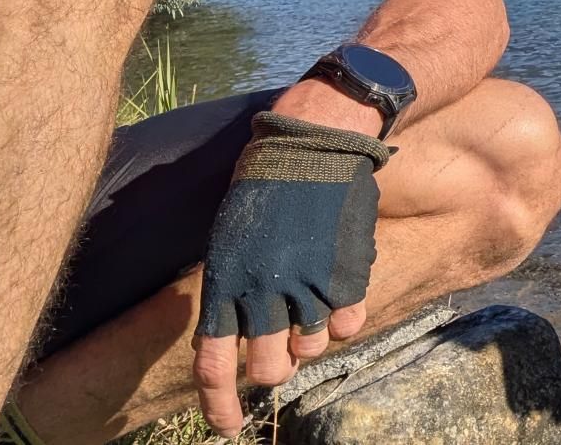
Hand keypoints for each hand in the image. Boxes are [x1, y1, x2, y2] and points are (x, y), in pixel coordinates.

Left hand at [192, 111, 391, 435]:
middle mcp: (263, 295)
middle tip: (282, 351)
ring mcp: (308, 289)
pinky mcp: (347, 277)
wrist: (313, 144)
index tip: (229, 426)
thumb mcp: (230, 239)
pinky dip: (344, 316)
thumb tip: (239, 334)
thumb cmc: (264, 185)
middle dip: (275, 369)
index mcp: (224, 286)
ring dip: (310, 338)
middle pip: (268, 369)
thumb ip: (233, 290)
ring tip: (311, 304)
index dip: (220, 405)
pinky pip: (348, 325)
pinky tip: (338, 289)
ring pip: (311, 351)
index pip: (213, 365)